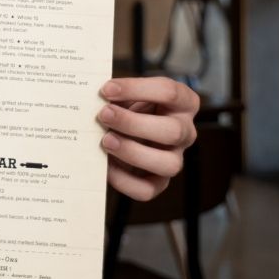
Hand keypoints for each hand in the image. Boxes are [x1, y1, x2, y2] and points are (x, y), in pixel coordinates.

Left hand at [97, 77, 199, 200]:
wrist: (124, 128)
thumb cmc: (128, 104)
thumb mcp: (128, 93)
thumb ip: (117, 94)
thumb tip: (93, 98)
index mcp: (183, 102)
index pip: (169, 92)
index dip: (137, 89)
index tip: (107, 89)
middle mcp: (185, 132)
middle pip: (173, 131)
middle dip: (134, 123)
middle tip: (104, 115)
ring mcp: (175, 158)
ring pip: (169, 164)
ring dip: (133, 152)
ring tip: (105, 141)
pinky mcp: (159, 181)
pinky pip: (148, 189)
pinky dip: (125, 180)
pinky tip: (105, 165)